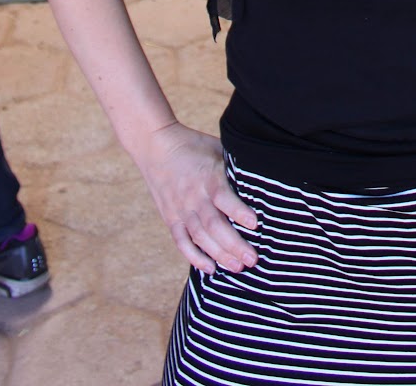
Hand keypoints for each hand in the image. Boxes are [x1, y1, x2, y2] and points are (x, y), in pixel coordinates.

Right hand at [133, 121, 258, 273]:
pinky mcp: (170, 218)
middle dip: (234, 244)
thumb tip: (260, 178)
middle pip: (214, 224)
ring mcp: (180, 209)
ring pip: (200, 237)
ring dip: (219, 254)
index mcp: (208, 176)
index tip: (255, 224)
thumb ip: (233, 167)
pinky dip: (194, 257)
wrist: (156, 146)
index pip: (224, 197)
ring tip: (238, 268)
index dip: (239, 212)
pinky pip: (182, 242)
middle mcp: (194, 196)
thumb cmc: (194, 146)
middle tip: (252, 259)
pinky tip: (210, 269)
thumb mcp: (217, 148)